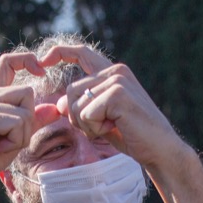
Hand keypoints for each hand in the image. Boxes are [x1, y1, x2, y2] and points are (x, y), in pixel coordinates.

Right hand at [0, 48, 69, 202]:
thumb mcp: (16, 138)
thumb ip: (32, 122)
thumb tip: (54, 108)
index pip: (8, 62)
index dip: (27, 60)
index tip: (42, 70)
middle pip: (27, 92)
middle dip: (29, 122)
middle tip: (12, 140)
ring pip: (24, 111)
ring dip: (22, 135)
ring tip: (3, 145)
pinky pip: (16, 123)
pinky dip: (15, 141)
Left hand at [45, 45, 202, 202]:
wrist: (160, 149)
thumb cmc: (132, 135)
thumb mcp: (102, 118)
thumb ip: (82, 107)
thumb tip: (60, 105)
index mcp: (113, 72)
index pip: (81, 54)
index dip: (60, 53)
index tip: (42, 61)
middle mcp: (115, 71)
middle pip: (70, 92)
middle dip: (77, 118)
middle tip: (102, 127)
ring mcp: (117, 80)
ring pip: (76, 105)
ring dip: (87, 125)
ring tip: (112, 127)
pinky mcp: (117, 94)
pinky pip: (86, 115)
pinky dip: (96, 128)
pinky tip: (116, 128)